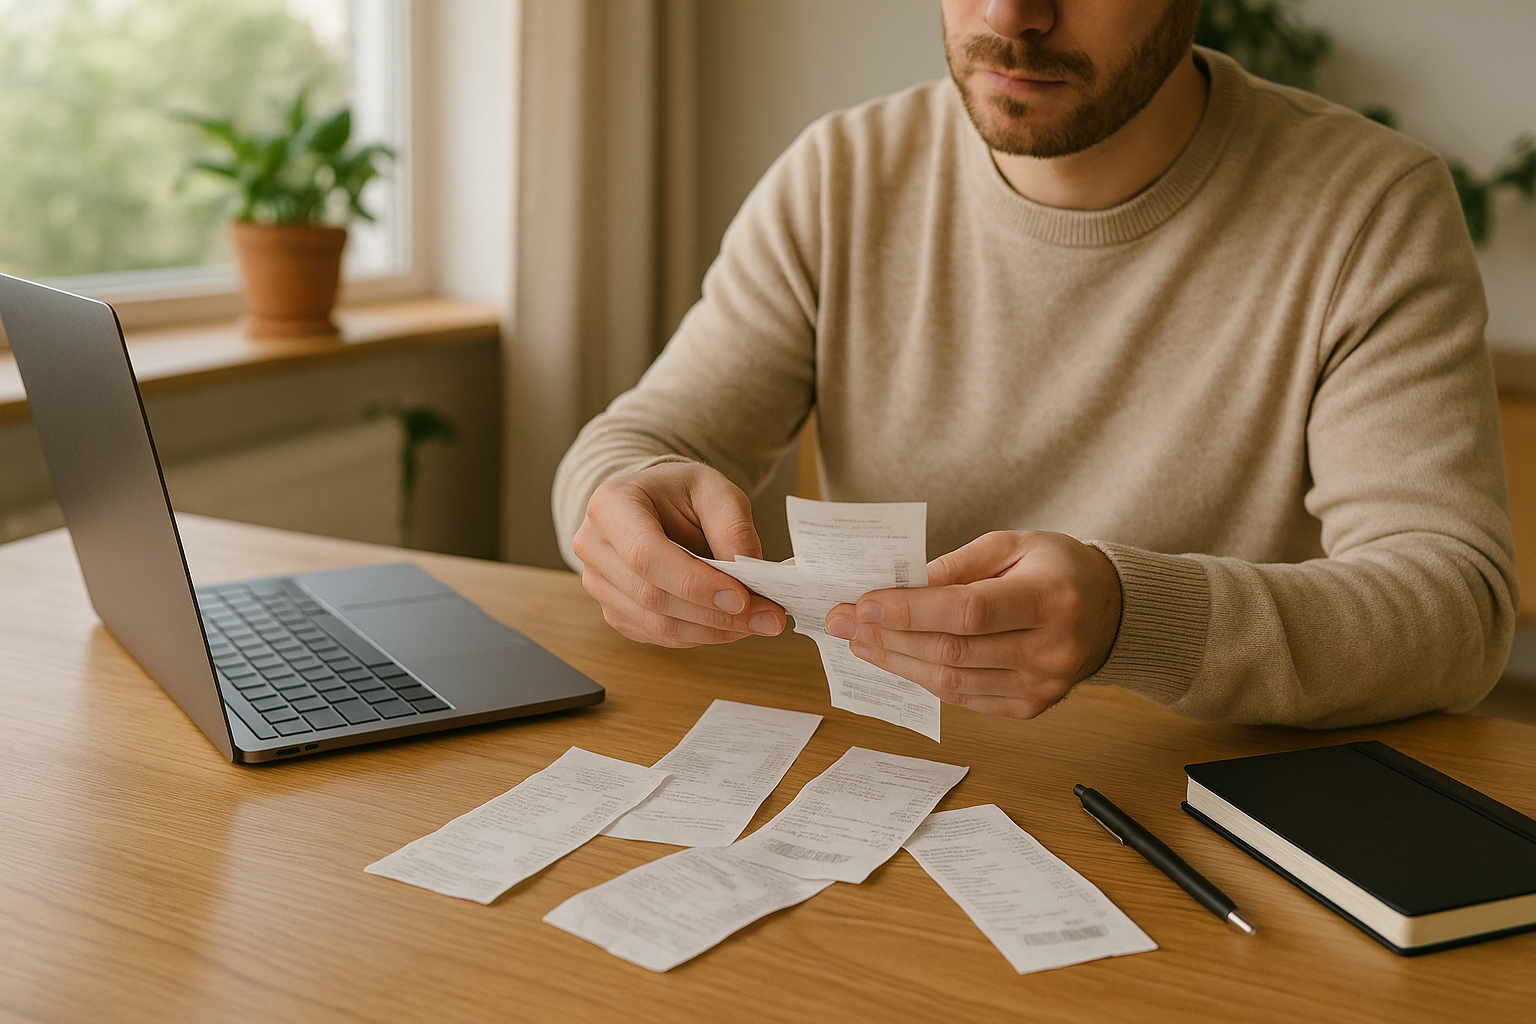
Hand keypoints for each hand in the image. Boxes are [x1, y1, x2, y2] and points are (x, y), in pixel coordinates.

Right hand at [572, 462, 785, 647]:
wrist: (653, 504)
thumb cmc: (680, 493)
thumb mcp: (714, 490)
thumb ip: (733, 527)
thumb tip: (749, 576)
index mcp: (611, 505)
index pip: (646, 555)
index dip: (694, 583)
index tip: (742, 598)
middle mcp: (594, 546)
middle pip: (652, 596)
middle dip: (714, 614)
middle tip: (767, 616)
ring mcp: (598, 583)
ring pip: (656, 624)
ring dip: (712, 631)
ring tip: (757, 622)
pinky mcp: (614, 610)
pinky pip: (656, 636)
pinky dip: (699, 636)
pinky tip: (729, 625)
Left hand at [824, 531, 1121, 717]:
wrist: (1113, 612)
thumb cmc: (1060, 569)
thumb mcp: (1017, 543)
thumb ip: (960, 564)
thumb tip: (905, 584)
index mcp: (1050, 598)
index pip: (968, 611)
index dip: (910, 611)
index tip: (862, 603)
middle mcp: (1050, 649)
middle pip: (952, 651)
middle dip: (887, 636)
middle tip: (843, 621)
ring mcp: (1042, 685)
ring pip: (952, 683)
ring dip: (897, 662)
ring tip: (859, 642)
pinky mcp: (1031, 707)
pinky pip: (965, 699)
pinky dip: (925, 679)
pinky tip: (896, 660)